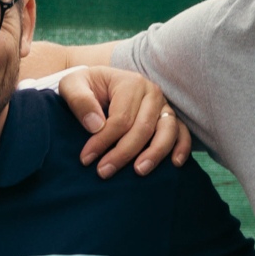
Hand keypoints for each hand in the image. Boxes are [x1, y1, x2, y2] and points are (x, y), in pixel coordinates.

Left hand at [57, 66, 192, 176]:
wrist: (98, 84)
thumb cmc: (85, 86)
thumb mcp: (72, 85)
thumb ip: (79, 101)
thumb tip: (96, 126)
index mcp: (130, 82)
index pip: (120, 119)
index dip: (103, 141)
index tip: (86, 159)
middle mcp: (152, 93)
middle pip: (143, 128)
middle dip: (123, 153)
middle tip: (103, 172)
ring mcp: (164, 106)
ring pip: (166, 131)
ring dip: (154, 154)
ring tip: (138, 172)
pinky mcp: (169, 117)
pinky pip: (182, 133)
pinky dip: (182, 147)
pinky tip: (175, 164)